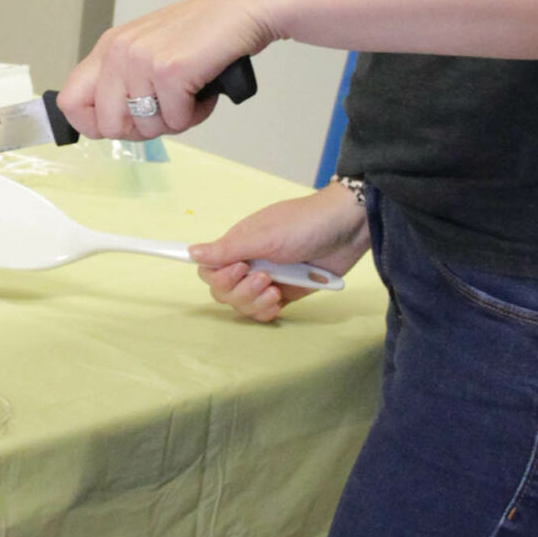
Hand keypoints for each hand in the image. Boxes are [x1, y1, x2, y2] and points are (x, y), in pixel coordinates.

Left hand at [53, 0, 281, 140]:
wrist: (243, 7)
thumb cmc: (202, 33)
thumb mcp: (149, 52)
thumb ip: (124, 82)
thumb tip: (110, 125)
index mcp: (108, 48)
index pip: (70, 102)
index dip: (95, 125)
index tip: (125, 124)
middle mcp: (118, 51)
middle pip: (108, 126)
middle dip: (142, 130)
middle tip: (168, 111)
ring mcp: (142, 60)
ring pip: (146, 128)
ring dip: (176, 121)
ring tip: (191, 94)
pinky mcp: (169, 70)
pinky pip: (177, 120)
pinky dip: (197, 114)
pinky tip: (204, 90)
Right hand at [192, 185, 369, 322]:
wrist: (346, 229)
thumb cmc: (302, 225)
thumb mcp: (264, 236)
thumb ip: (228, 249)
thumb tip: (191, 253)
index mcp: (238, 244)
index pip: (209, 268)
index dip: (216, 276)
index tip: (236, 271)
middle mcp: (248, 262)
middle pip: (223, 291)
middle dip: (238, 291)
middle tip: (263, 277)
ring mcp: (267, 280)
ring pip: (243, 304)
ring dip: (254, 301)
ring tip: (275, 288)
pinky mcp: (286, 293)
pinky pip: (264, 311)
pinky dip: (266, 311)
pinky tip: (279, 301)